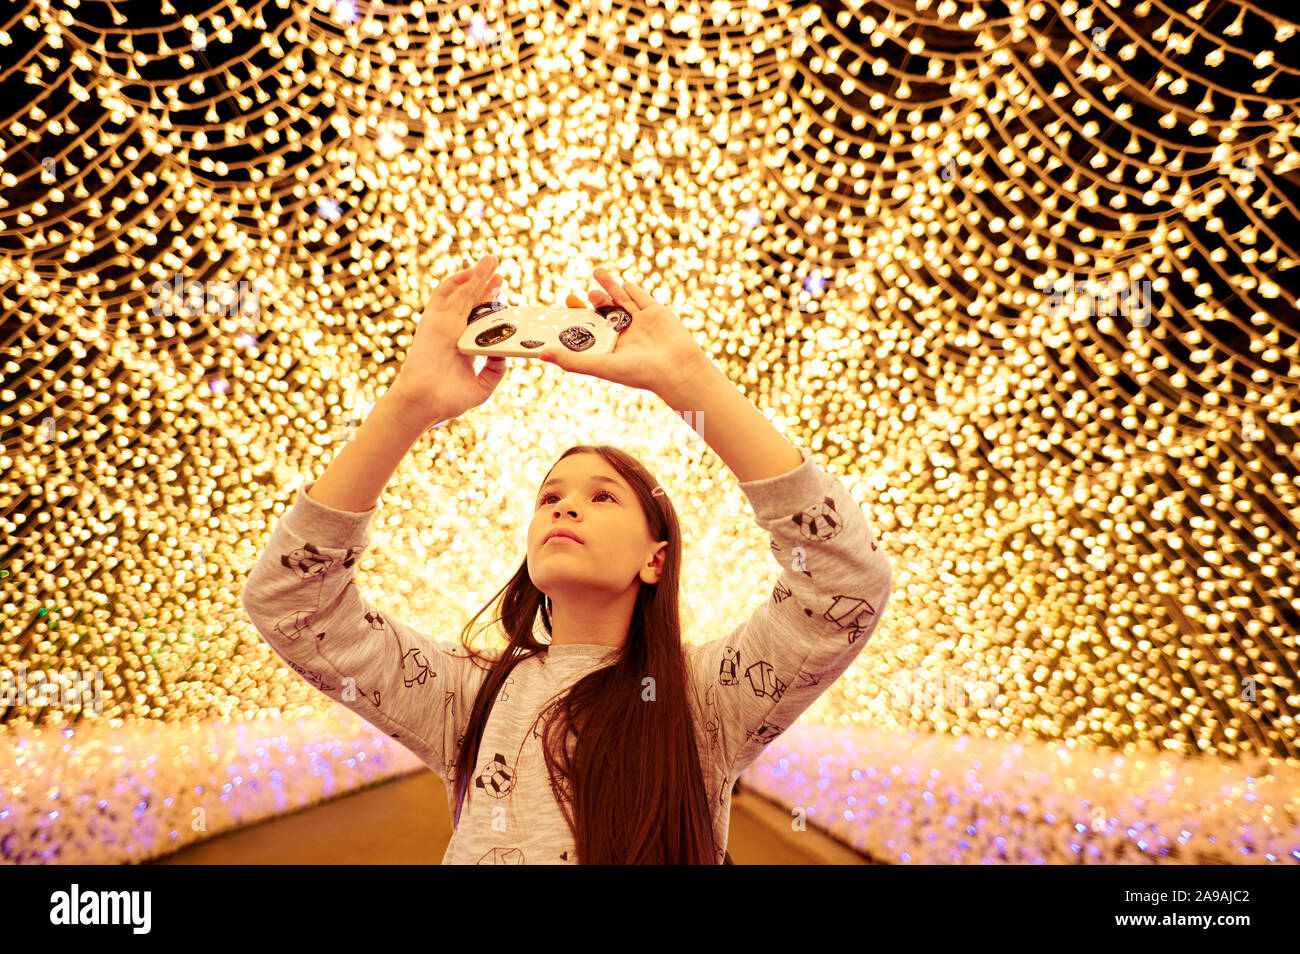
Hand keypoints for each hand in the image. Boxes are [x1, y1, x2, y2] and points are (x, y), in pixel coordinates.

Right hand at [388, 253, 507, 425]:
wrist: (425, 402)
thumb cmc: (449, 399)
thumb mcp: (483, 385)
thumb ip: (496, 368)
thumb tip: (504, 349)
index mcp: (465, 344)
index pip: (479, 317)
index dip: (491, 302)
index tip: (502, 290)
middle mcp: (454, 332)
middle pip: (471, 301)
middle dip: (485, 283)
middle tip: (498, 268)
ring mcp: (443, 324)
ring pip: (461, 294)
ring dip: (475, 276)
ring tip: (490, 261)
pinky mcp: (432, 321)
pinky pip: (442, 296)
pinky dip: (454, 282)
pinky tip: (469, 273)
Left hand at [543, 266, 710, 405]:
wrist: (677, 368)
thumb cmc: (639, 373)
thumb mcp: (601, 365)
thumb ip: (572, 360)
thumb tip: (540, 354)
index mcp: (613, 349)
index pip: (591, 331)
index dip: (577, 319)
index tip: (565, 308)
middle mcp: (626, 336)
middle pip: (605, 314)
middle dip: (593, 302)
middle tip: (578, 295)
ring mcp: (643, 323)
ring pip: (623, 301)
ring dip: (610, 288)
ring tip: (597, 273)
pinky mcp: (658, 313)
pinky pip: (643, 299)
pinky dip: (633, 290)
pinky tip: (623, 282)